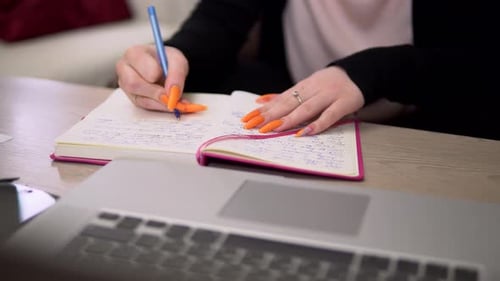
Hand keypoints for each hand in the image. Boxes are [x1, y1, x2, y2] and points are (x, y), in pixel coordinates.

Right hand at [116, 44, 188, 110]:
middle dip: (155, 92)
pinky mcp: (132, 98)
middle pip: (133, 83)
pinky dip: (159, 107)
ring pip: (138, 98)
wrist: (165, 67)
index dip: (156, 73)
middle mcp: (125, 69)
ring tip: (174, 101)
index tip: (168, 78)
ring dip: (158, 102)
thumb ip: (177, 73)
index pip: (140, 64)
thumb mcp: (177, 60)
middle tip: (171, 97)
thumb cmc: (167, 60)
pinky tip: (170, 104)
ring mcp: (126, 85)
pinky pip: (144, 106)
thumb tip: (173, 92)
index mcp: (134, 54)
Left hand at [241, 66, 364, 135]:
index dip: (264, 110)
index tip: (248, 119)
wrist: (360, 73)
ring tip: (274, 129)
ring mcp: (329, 95)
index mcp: (303, 86)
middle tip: (255, 126)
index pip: (280, 99)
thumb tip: (261, 100)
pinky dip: (317, 125)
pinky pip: (330, 115)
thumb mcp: (307, 86)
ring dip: (290, 119)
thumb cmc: (330, 84)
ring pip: (307, 108)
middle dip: (271, 115)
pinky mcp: (344, 103)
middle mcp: (314, 89)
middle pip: (290, 103)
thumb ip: (285, 95)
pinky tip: (304, 133)